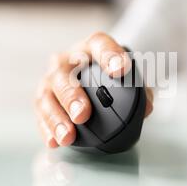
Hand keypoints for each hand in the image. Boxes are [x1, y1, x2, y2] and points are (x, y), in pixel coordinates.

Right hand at [35, 32, 153, 148]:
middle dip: (72, 95)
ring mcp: (51, 79)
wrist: (88, 74)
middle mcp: (66, 61)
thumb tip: (146, 108)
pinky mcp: (43, 98)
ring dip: (56, 118)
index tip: (120, 70)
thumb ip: (139, 89)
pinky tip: (54, 141)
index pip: (99, 44)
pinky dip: (46, 129)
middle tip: (83, 114)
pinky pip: (40, 114)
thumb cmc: (109, 76)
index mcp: (90, 49)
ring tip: (68, 136)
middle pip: (63, 73)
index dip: (109, 55)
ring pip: (46, 96)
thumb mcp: (125, 76)